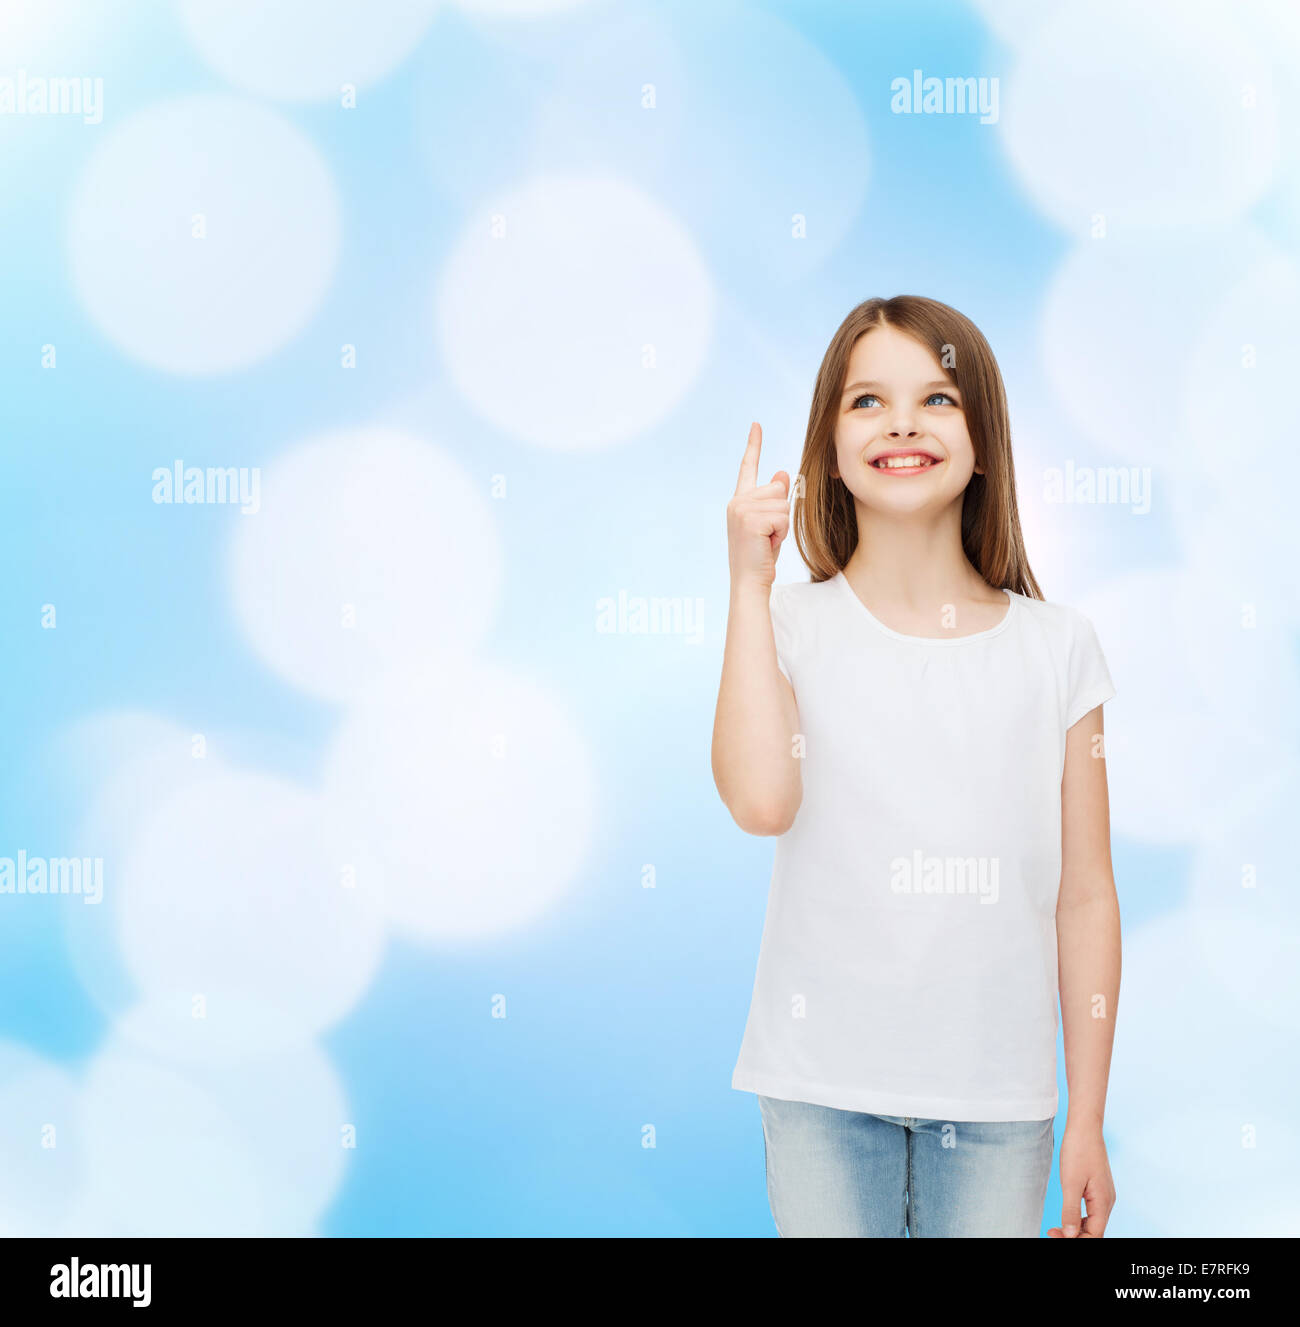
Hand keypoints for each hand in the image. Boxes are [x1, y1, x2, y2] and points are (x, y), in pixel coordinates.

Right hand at [727, 422, 790, 592]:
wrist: (749, 581)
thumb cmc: (760, 557)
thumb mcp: (770, 524)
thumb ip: (774, 500)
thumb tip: (782, 473)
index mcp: (739, 501)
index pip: (747, 468)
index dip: (753, 445)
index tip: (756, 425)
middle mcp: (736, 502)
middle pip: (777, 490)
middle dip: (781, 514)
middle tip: (767, 537)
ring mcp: (741, 509)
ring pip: (782, 504)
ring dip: (781, 526)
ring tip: (766, 542)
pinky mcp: (750, 519)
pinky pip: (782, 517)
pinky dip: (780, 533)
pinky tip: (766, 544)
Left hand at [1047, 1123, 1115, 1236]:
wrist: (1085, 1127)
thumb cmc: (1078, 1151)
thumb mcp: (1070, 1183)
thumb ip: (1071, 1211)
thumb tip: (1071, 1235)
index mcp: (1103, 1203)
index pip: (1094, 1235)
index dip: (1075, 1240)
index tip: (1054, 1235)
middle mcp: (1107, 1202)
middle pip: (1094, 1231)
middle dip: (1074, 1236)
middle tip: (1051, 1232)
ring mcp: (1104, 1195)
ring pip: (1093, 1222)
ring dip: (1076, 1229)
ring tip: (1056, 1227)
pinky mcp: (1098, 1188)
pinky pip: (1092, 1211)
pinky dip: (1080, 1218)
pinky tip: (1067, 1216)